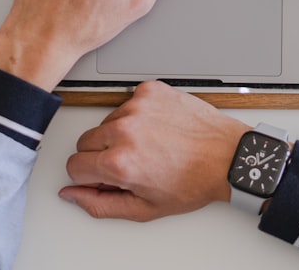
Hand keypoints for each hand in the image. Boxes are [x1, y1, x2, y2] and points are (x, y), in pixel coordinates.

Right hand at [60, 80, 248, 220]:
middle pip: (84, 141)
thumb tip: (72, 193)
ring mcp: (137, 106)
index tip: (104, 176)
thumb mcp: (144, 208)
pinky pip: (126, 102)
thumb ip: (99, 203)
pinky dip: (137, 115)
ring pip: (105, 121)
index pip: (74, 165)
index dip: (88, 175)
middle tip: (130, 163)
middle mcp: (124, 129)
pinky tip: (157, 128)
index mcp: (119, 162)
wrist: (226, 155)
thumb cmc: (193, 181)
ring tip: (149, 145)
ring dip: (119, 134)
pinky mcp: (149, 90)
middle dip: (101, 154)